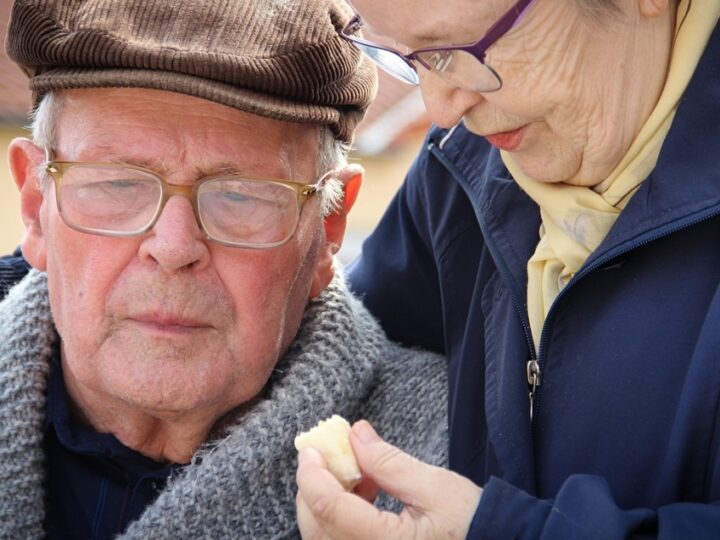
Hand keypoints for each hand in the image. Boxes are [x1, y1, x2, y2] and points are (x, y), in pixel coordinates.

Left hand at [295, 420, 481, 538]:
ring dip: (327, 499)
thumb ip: (389, 462)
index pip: (329, 509)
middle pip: (316, 526)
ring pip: (322, 536)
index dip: (312, 474)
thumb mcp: (436, 487)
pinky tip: (364, 493)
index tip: (311, 446)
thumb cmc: (474, 525)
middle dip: (315, 485)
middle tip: (329, 453)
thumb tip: (354, 434)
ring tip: (359, 473)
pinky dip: (339, 515)